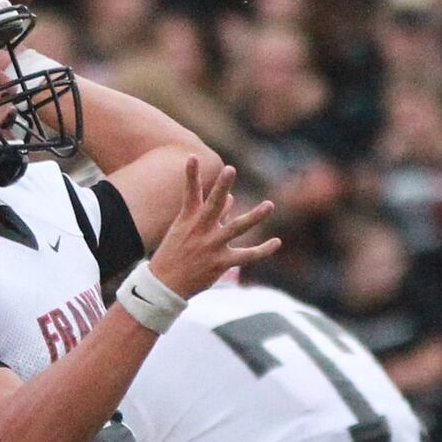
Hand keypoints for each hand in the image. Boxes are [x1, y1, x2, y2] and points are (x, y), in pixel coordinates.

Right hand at [147, 157, 279, 298]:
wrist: (165, 285)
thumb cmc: (175, 254)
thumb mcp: (187, 231)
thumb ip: (213, 214)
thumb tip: (232, 200)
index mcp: (188, 220)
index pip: (190, 193)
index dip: (190, 175)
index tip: (192, 157)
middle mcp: (201, 230)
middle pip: (213, 205)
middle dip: (221, 186)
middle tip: (229, 169)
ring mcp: (211, 246)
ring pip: (236, 228)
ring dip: (254, 217)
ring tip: (269, 205)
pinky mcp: (220, 263)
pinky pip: (246, 256)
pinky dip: (263, 250)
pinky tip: (277, 242)